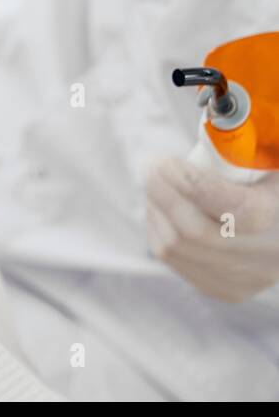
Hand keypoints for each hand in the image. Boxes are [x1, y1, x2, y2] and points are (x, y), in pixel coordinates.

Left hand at [144, 156, 278, 301]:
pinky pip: (171, 258)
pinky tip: (162, 208)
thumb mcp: (266, 162)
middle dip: (163, 195)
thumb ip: (244, 151)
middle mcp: (265, 259)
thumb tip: (215, 128)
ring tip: (156, 183)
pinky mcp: (220, 288)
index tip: (166, 161)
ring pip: (174, 247)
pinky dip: (158, 228)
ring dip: (156, 210)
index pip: (234, 210)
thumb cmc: (267, 183)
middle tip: (151, 166)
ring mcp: (242, 280)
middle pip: (194, 233)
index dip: (191, 184)